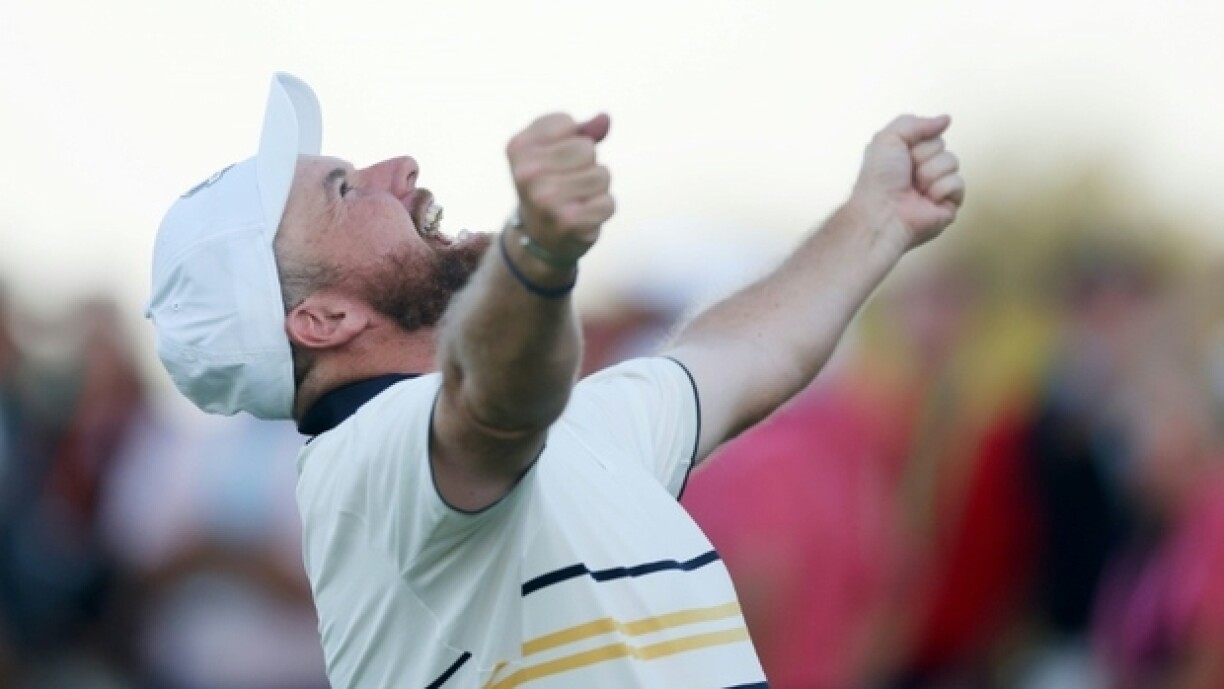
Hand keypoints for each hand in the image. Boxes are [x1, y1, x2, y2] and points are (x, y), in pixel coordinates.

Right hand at [506, 113, 613, 262]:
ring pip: (602, 175)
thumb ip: (580, 131)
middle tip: (567, 182)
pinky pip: (608, 203)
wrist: (537, 237)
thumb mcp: (553, 150)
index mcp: (518, 148)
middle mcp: (527, 174)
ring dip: (596, 188)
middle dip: (586, 164)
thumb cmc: (549, 184)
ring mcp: (546, 200)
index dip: (570, 138)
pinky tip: (583, 216)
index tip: (554, 159)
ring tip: (576, 199)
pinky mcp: (569, 222)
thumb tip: (605, 119)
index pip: (567, 123)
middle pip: (587, 149)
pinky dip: (601, 209)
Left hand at [850, 114, 965, 251]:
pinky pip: (958, 183)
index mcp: (907, 157)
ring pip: (952, 161)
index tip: (901, 156)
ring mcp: (937, 188)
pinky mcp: (949, 204)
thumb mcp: (888, 138)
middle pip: (942, 146)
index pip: (930, 135)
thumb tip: (944, 119)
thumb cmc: (878, 181)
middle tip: (907, 173)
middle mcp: (922, 172)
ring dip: (929, 173)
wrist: (882, 212)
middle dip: (923, 156)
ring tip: (914, 188)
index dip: (916, 142)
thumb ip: (915, 123)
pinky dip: (940, 189)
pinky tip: (926, 199)